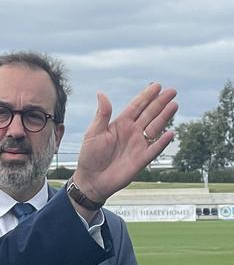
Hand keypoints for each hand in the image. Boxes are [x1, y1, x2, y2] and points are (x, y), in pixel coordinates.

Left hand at [73, 83, 177, 203]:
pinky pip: (155, 149)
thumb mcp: (93, 133)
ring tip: (174, 105)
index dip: (146, 96)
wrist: (92, 179)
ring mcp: (138, 145)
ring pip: (155, 128)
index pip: (136, 107)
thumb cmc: (89, 156)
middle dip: (160, 102)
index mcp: (119, 124)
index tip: (156, 85)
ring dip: (165, 117)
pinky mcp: (142, 159)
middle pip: (149, 114)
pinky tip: (170, 133)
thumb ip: (102, 114)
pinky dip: (162, 142)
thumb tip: (101, 93)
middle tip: (172, 91)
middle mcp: (131, 132)